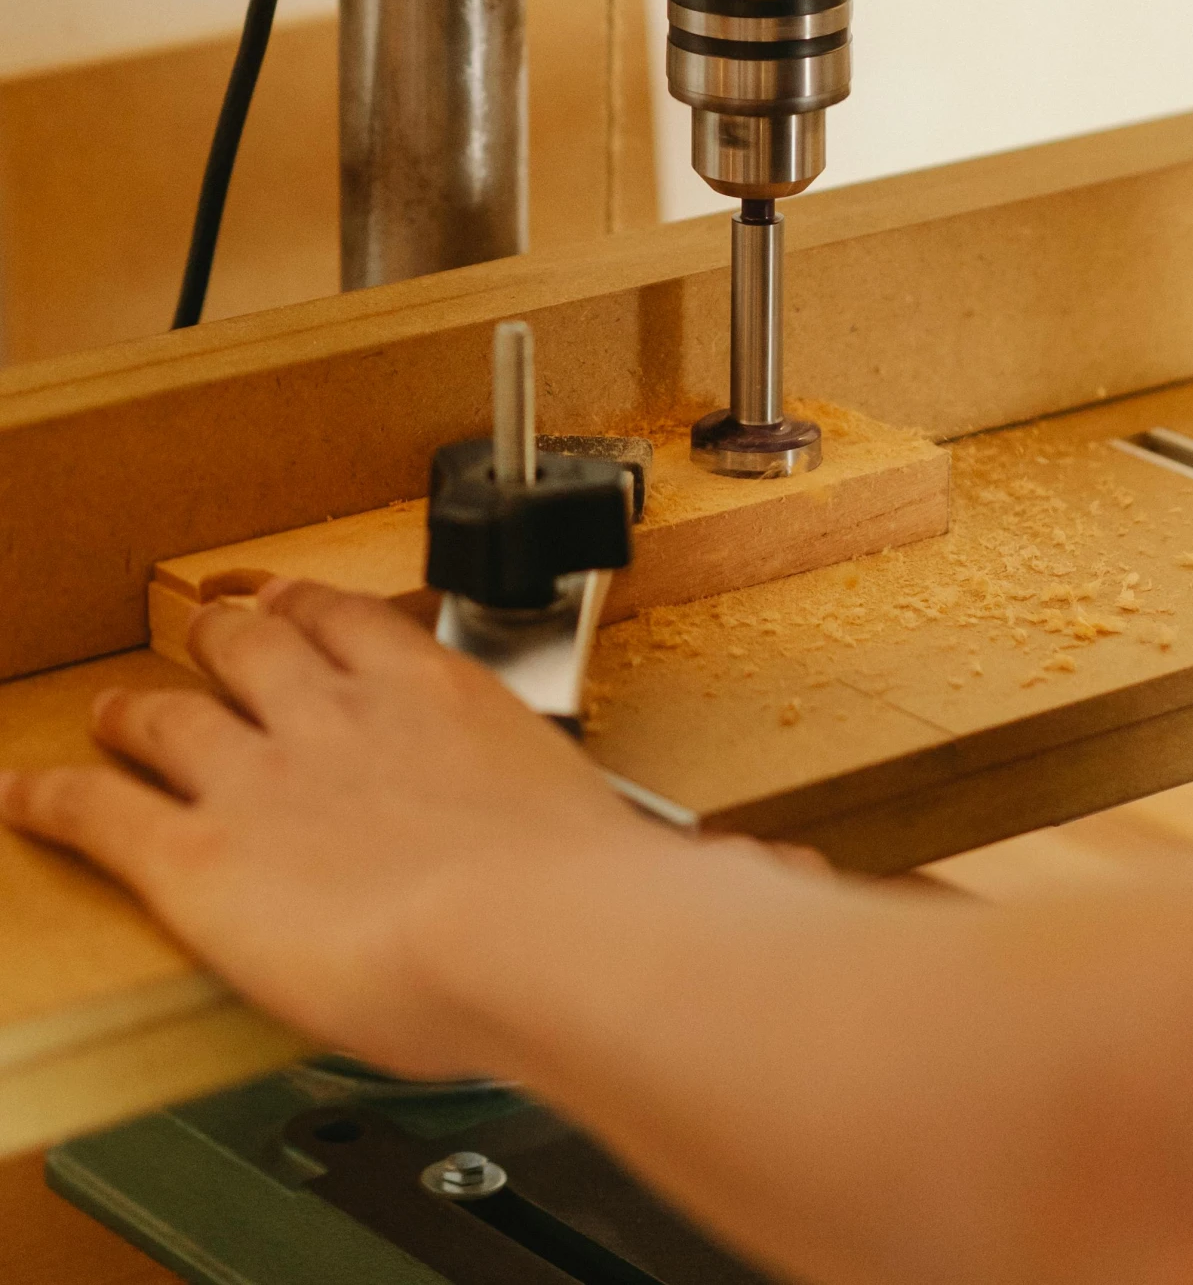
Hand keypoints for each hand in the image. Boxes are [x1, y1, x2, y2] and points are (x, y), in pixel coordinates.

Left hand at [0, 580, 642, 1079]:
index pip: (354, 623)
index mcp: (438, 694)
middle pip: (253, 647)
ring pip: (173, 713)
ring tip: (115, 711)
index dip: (313, 612)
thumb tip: (770, 873)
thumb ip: (690, 857)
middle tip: (208, 635)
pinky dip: (58, 799)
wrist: (532, 934)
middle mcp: (341, 713)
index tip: (299, 607)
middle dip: (224, 638)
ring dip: (139, 710)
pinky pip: (104, 811)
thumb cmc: (589, 898)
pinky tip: (30, 794)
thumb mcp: (640, 854)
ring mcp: (264, 774)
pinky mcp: (201, 854)